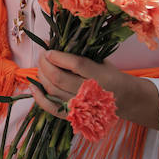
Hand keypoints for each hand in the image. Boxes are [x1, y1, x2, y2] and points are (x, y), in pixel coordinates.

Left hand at [31, 50, 158, 129]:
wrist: (125, 99)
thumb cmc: (110, 75)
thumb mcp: (100, 59)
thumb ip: (78, 51)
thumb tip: (51, 41)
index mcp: (101, 76)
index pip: (76, 65)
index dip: (58, 56)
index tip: (49, 49)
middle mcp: (90, 93)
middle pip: (59, 78)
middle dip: (45, 64)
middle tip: (42, 54)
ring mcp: (81, 107)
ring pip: (53, 91)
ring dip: (41, 76)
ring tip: (40, 65)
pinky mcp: (74, 116)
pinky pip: (52, 108)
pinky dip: (39, 98)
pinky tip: (33, 86)